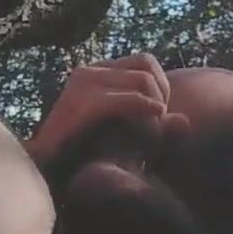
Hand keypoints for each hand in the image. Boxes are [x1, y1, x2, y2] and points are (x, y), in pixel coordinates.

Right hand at [23, 53, 188, 168]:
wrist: (46, 173)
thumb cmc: (88, 155)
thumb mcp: (130, 138)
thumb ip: (157, 129)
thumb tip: (186, 122)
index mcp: (99, 72)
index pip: (145, 61)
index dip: (161, 85)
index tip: (158, 115)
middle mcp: (89, 71)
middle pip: (146, 67)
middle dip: (161, 94)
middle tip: (158, 124)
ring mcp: (82, 84)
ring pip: (141, 81)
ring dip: (154, 106)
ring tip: (151, 131)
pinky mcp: (80, 103)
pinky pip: (124, 99)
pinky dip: (144, 107)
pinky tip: (155, 117)